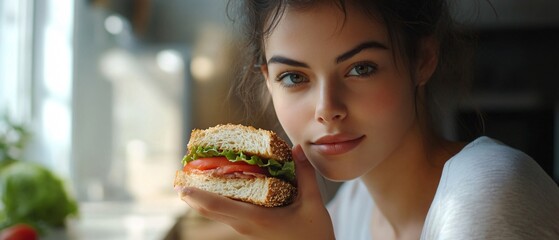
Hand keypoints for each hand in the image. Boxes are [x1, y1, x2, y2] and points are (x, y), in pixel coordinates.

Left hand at [176, 145, 334, 239]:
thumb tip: (296, 148)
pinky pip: (228, 215)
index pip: (219, 207)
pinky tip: (221, 190)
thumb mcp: (313, 204)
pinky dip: (217, 202)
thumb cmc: (315, 235)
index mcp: (257, 219)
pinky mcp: (251, 230)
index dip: (198, 197)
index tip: (181, 187)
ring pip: (217, 214)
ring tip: (192, 181)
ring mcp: (246, 230)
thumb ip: (304, 175)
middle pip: (210, 211)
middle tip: (179, 179)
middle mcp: (246, 226)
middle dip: (193, 196)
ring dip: (203, 199)